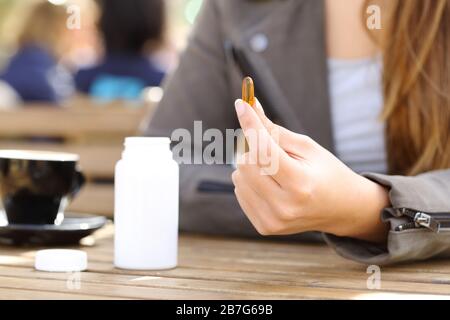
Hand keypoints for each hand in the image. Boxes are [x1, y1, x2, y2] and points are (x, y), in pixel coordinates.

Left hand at [232, 98, 389, 242]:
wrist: (341, 210)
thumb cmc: (325, 172)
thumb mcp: (306, 147)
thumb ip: (274, 130)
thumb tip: (248, 106)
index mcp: (300, 185)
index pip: (264, 150)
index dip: (251, 124)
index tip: (241, 105)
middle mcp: (284, 207)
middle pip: (246, 163)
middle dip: (253, 147)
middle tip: (268, 146)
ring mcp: (272, 220)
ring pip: (238, 177)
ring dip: (250, 165)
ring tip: (275, 170)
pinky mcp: (264, 226)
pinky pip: (239, 191)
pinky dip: (249, 181)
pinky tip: (270, 185)